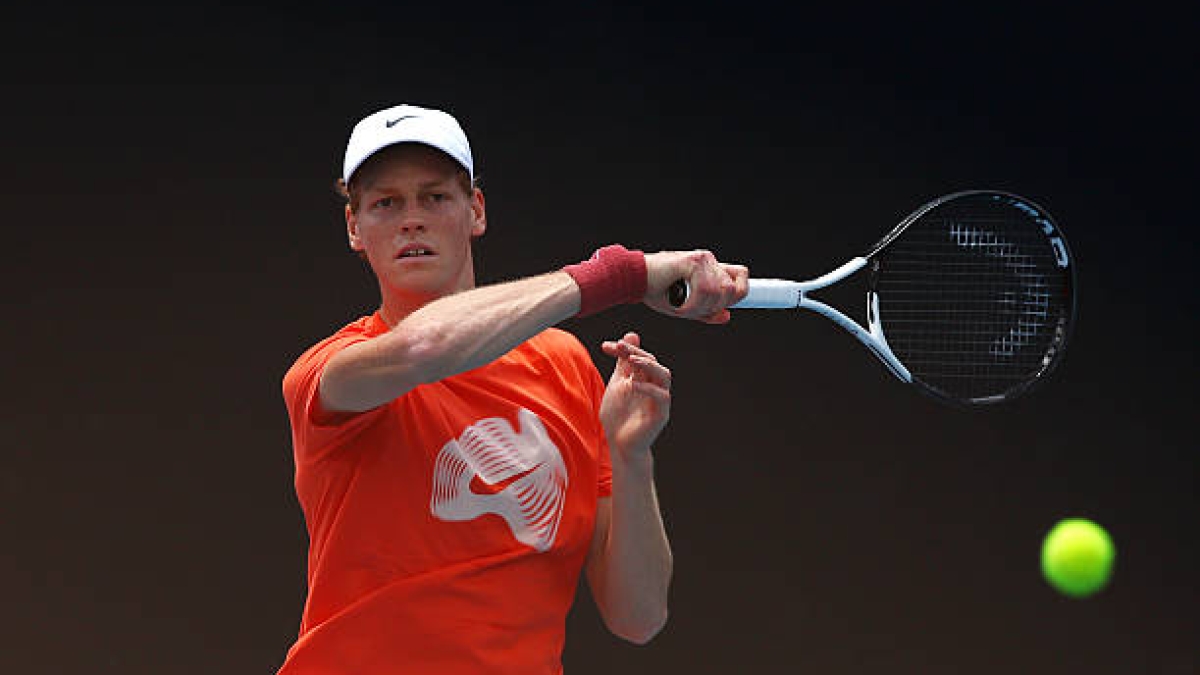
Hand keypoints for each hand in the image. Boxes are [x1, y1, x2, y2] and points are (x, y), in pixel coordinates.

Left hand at [599, 333, 671, 458]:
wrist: (619, 444)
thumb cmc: (618, 416)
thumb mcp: (617, 385)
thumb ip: (623, 364)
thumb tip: (630, 335)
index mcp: (645, 379)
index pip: (640, 357)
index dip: (625, 349)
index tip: (606, 346)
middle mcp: (655, 387)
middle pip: (654, 362)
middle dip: (637, 352)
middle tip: (620, 347)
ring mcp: (660, 401)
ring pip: (664, 376)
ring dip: (648, 365)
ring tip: (631, 360)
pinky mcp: (661, 415)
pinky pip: (662, 397)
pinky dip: (648, 388)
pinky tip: (632, 384)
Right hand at [643, 250, 747, 322]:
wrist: (634, 280)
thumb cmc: (656, 291)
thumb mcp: (685, 306)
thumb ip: (706, 312)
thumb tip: (727, 316)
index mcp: (709, 268)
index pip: (740, 275)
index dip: (739, 291)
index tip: (724, 307)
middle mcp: (708, 260)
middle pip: (732, 290)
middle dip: (714, 307)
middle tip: (691, 311)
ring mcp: (702, 259)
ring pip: (720, 292)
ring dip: (702, 308)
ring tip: (684, 309)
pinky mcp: (693, 261)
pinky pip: (705, 290)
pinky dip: (694, 305)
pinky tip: (681, 307)